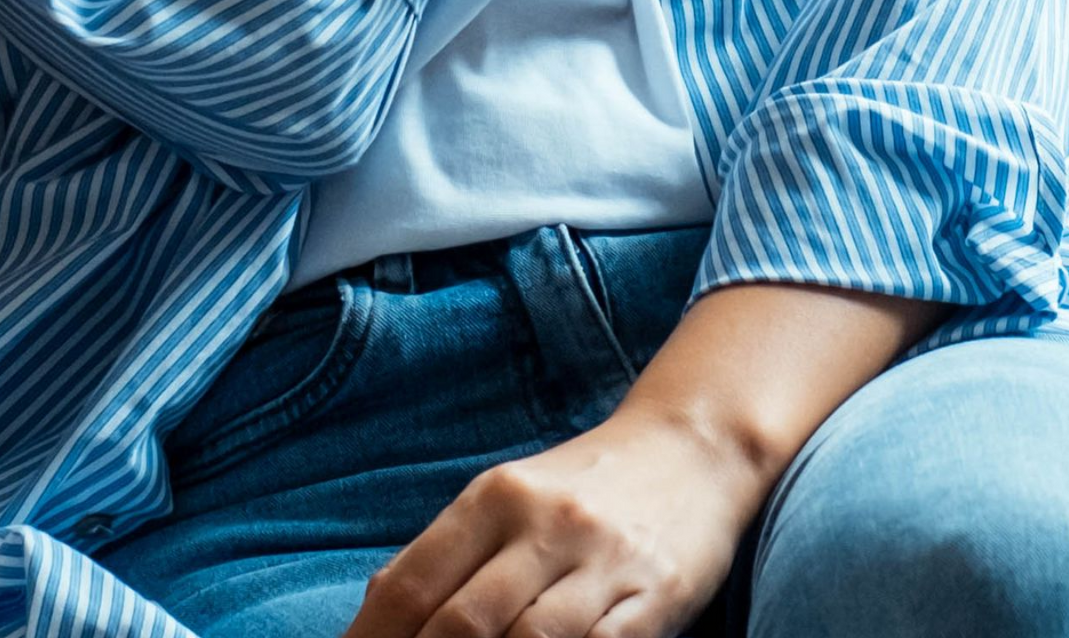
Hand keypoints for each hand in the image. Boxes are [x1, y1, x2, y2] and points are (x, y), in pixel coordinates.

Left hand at [338, 402, 764, 637]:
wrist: (693, 448)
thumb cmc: (585, 487)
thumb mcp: (510, 498)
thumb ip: (450, 555)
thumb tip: (376, 617)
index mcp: (496, 495)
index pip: (412, 585)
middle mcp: (545, 522)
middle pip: (461, 623)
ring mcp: (601, 563)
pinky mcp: (651, 600)